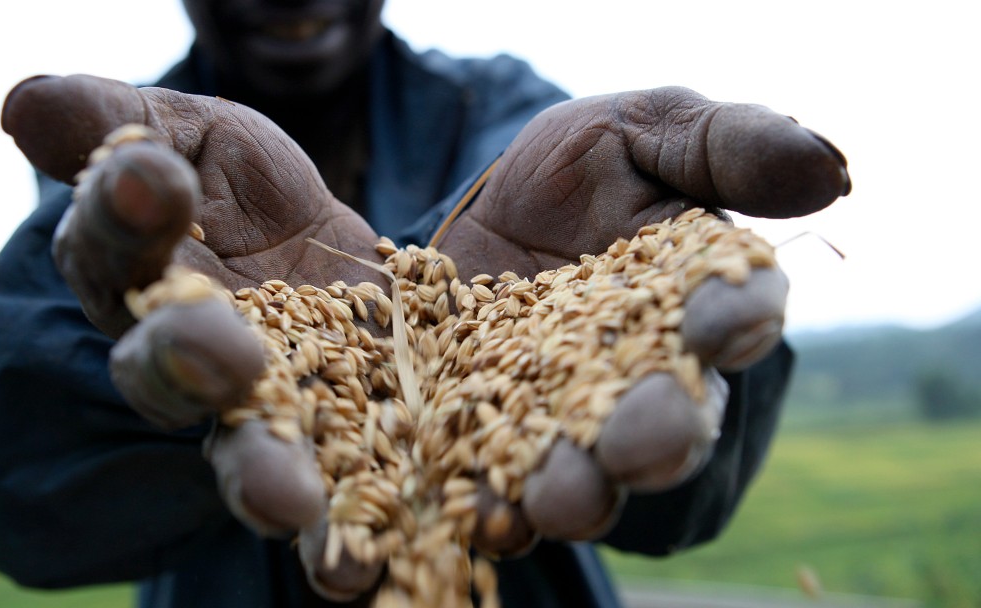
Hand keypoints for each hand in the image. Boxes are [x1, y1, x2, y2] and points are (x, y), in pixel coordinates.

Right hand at [2, 74, 383, 597]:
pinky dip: (339, 537)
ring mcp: (262, 413)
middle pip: (165, 371)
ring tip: (285, 500)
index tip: (149, 177)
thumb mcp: (202, 137)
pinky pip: (332, 500)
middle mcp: (187, 357)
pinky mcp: (336, 447)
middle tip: (220, 352)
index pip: (115, 246)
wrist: (339, 253)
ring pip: (245, 452)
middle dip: (185, 360)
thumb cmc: (249, 192)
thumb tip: (24, 102)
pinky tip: (357, 565)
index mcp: (143, 272)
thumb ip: (127, 124)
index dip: (122, 212)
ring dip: (260, 479)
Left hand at [435, 87, 849, 549]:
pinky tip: (487, 516)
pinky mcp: (507, 441)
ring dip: (581, 490)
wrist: (479, 212)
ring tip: (560, 502)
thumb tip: (832, 173)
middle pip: (674, 416)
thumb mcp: (644, 126)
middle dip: (661, 433)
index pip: (739, 311)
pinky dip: (499, 506)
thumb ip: (730, 144)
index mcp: (701, 295)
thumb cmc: (579, 168)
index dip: (738, 319)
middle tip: (642, 445)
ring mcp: (580, 418)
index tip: (724, 322)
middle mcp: (653, 374)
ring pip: (596, 470)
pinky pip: (508, 486)